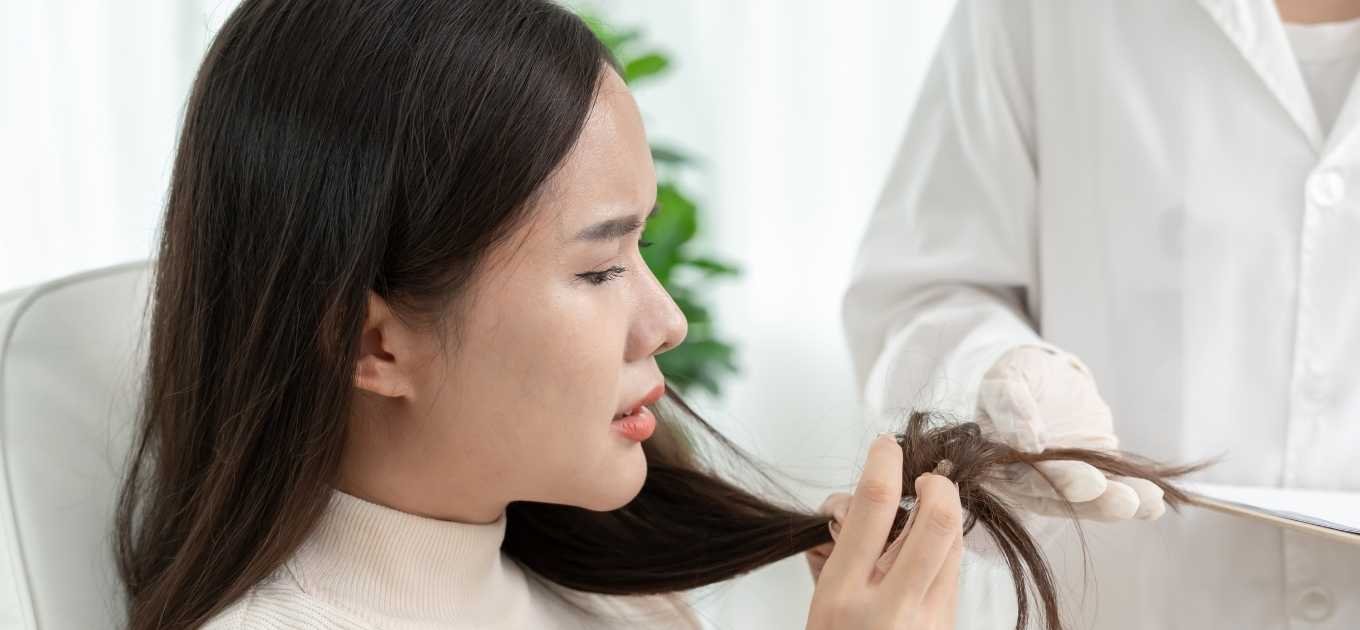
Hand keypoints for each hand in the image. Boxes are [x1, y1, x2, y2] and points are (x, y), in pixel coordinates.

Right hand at [806, 435, 961, 629]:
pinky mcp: (949, 628)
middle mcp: (892, 607)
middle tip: (924, 476)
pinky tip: (920, 558)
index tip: (886, 446)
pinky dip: (941, 552)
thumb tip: (850, 508)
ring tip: (919, 518)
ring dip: (941, 518)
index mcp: (845, 595)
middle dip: (938, 484)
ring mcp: (928, 621)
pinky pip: (953, 574)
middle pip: (938, 521)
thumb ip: (836, 553)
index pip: (875, 506)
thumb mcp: (819, 605)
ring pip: (954, 545)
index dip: (885, 461)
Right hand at [976, 344, 1165, 520]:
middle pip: (1060, 499)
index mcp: (999, 463)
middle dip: (1095, 501)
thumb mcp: (1006, 378)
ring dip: (1118, 504)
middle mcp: (1027, 482)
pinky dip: (1134, 500)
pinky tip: (1155, 505)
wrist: (1046, 380)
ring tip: (1149, 501)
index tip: (1089, 482)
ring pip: (1088, 501)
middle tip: (1125, 500)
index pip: (1024, 480)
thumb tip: (1028, 441)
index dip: (1056, 483)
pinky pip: (1110, 490)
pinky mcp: (1091, 478)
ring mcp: (1062, 482)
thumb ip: (1010, 404)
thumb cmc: (1018, 377)